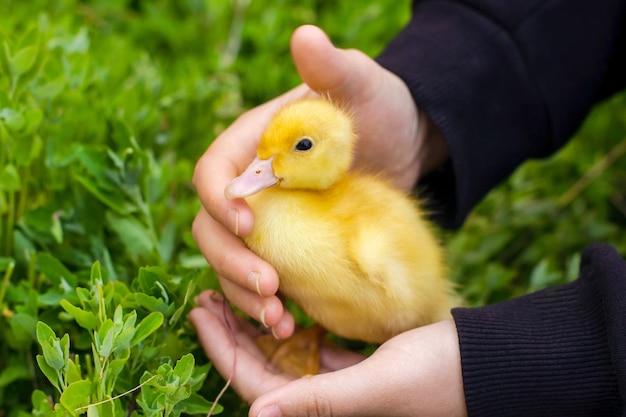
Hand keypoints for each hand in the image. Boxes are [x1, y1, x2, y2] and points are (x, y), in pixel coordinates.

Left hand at [189, 290, 465, 416]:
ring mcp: (341, 385)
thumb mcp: (378, 385)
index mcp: (328, 416)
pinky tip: (277, 300)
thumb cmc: (442, 376)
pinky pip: (310, 347)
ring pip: (284, 356)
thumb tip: (256, 416)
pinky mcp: (356, 367)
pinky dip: (291, 324)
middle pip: (263, 369)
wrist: (490, 364)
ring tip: (232, 292)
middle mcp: (328, 406)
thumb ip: (319, 404)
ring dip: (257, 326)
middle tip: (205, 294)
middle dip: (232, 333)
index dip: (222, 349)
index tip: (198, 309)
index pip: (256, 386)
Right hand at [192, 24, 448, 337]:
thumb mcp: (362, 84)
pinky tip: (290, 322)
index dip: (216, 199)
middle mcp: (249, 186)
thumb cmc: (378, 109)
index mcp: (252, 145)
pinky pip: (261, 279)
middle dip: (230, 259)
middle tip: (269, 286)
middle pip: (211, 227)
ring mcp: (268, 222)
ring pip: (229, 261)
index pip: (213, 172)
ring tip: (278, 317)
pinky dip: (266, 303)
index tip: (246, 224)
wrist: (402, 147)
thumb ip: (333, 68)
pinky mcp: (289, 249)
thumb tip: (306, 36)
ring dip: (244, 292)